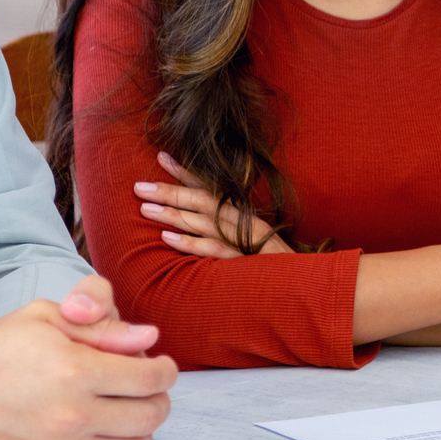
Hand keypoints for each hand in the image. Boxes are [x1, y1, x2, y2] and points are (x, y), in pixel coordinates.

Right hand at [0, 283, 178, 439]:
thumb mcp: (43, 319)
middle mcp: (73, 415)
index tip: (157, 366)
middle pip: (152, 416)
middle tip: (145, 392)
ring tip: (125, 419)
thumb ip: (101, 327)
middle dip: (157, 399)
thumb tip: (150, 336)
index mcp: (76, 369)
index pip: (152, 377)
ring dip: (141, 434)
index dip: (164, 369)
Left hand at [136, 152, 287, 256]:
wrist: (300, 282)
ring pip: (204, 221)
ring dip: (173, 214)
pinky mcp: (245, 260)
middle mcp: (242, 220)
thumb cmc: (272, 263)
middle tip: (139, 187)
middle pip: (202, 200)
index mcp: (242, 212)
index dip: (185, 172)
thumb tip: (197, 221)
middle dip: (170, 191)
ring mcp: (244, 239)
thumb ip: (227, 228)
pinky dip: (191, 243)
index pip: (210, 187)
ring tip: (145, 209)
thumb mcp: (251, 239)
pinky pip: (214, 250)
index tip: (161, 157)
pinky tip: (168, 239)